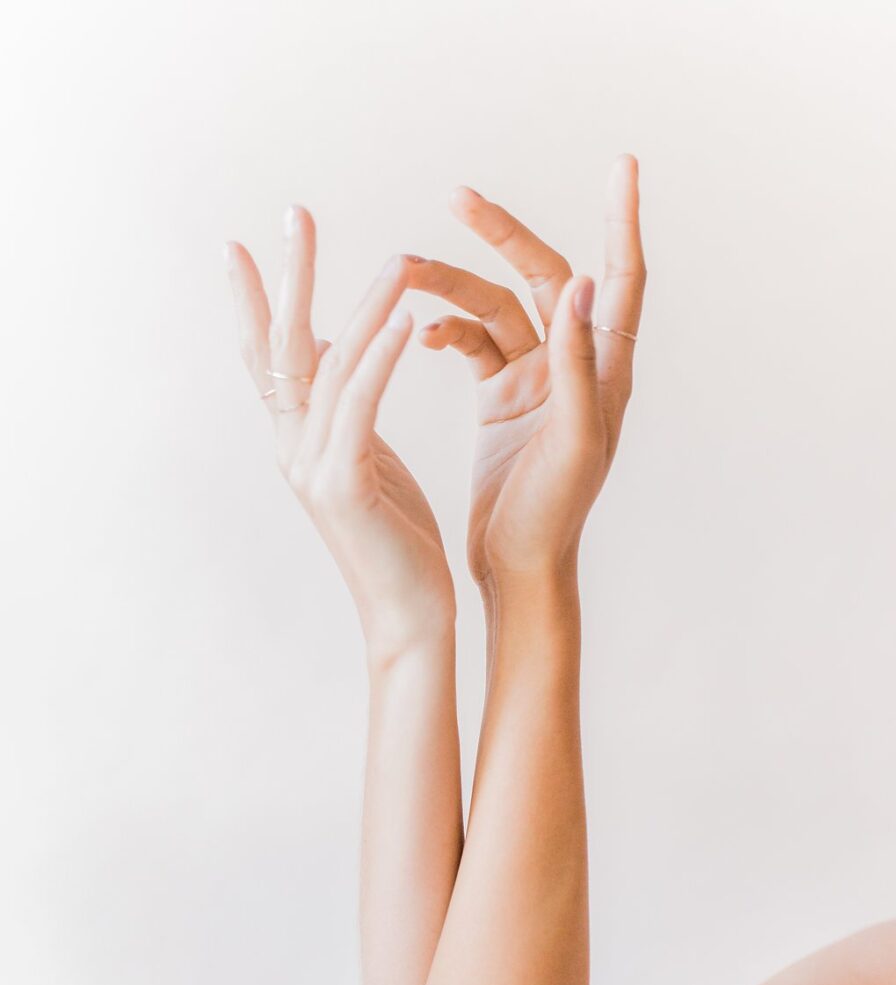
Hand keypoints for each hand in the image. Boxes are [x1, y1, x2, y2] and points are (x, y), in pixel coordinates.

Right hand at [225, 208, 454, 663]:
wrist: (407, 617)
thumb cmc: (396, 543)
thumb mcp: (365, 463)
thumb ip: (343, 413)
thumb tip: (327, 357)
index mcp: (300, 442)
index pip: (271, 359)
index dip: (254, 300)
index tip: (244, 244)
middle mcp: (295, 448)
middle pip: (280, 349)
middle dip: (287, 278)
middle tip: (295, 212)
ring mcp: (313, 466)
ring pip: (330, 369)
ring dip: (359, 305)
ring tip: (393, 255)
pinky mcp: (345, 485)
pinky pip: (361, 407)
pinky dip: (377, 358)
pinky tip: (398, 318)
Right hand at [406, 154, 645, 589]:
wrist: (517, 566)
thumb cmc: (552, 516)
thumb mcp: (571, 441)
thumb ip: (576, 365)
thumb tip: (578, 283)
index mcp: (606, 372)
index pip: (619, 278)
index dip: (621, 220)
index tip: (621, 165)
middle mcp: (575, 366)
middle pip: (543, 276)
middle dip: (502, 234)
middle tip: (457, 197)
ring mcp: (534, 379)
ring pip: (495, 307)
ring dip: (454, 286)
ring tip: (406, 273)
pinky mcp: (499, 398)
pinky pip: (473, 343)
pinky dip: (448, 329)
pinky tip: (421, 335)